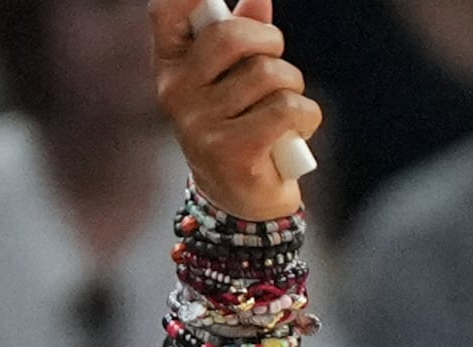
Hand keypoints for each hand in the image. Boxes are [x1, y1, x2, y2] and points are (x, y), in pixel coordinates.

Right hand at [151, 0, 319, 221]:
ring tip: (283, 112)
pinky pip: (287, 109)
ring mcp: (200, 124)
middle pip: (231, 35)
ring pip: (268, 74)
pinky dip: (306, 117)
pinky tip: (294, 134)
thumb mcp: (235, 79)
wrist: (241, 202)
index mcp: (171, 66)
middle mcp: (176, 92)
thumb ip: (243, 35)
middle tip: (277, 62)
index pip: (166, 10)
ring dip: (293, 87)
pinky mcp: (231, 152)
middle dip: (269, 42)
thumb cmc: (241, 127)